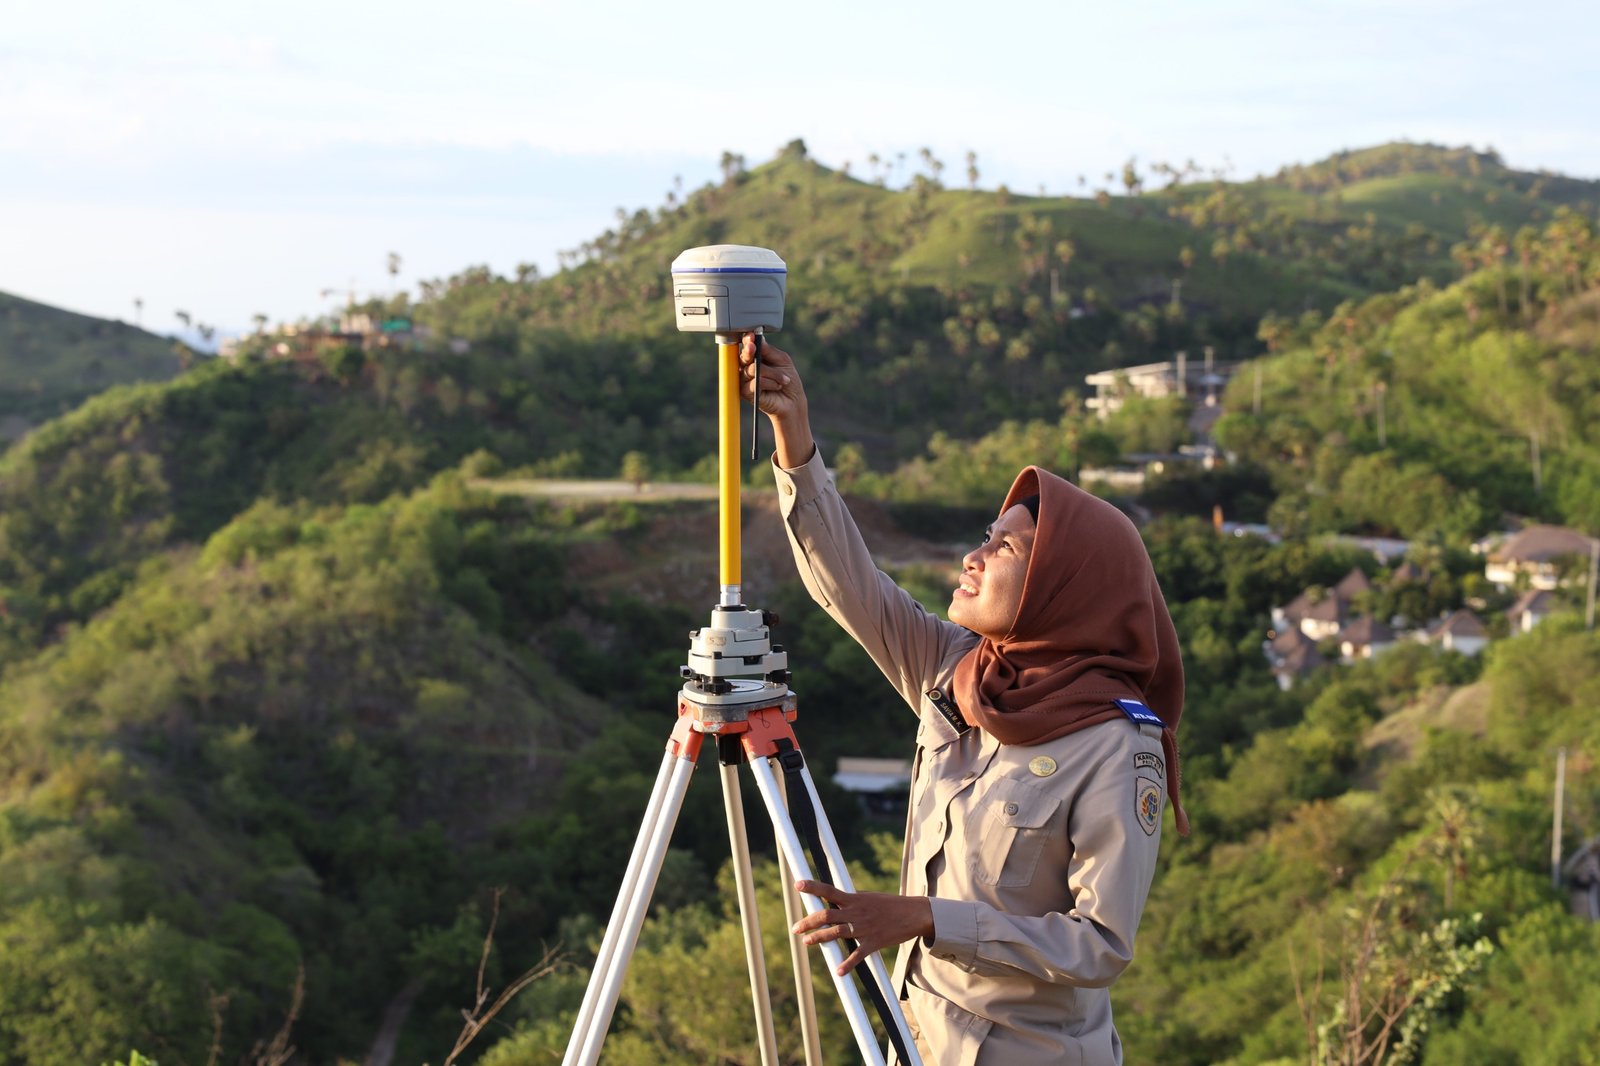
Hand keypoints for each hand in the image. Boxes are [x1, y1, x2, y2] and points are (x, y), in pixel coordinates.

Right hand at [738, 333, 813, 467]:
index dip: (747, 340)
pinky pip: (754, 382)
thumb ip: (769, 350)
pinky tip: (777, 386)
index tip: (751, 336)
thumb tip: (758, 338)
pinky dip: (769, 383)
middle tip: (752, 348)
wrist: (793, 402)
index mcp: (756, 357)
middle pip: (743, 356)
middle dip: (749, 351)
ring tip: (784, 380)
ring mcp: (745, 380)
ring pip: (751, 369)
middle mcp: (748, 367)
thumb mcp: (783, 361)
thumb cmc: (788, 380)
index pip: (747, 346)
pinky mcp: (745, 392)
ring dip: (772, 374)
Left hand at [790, 879, 933, 976]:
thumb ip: (851, 900)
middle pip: (826, 915)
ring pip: (836, 933)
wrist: (913, 914)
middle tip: (795, 928)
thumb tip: (834, 899)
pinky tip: (838, 971)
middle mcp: (856, 912)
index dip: (813, 887)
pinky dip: (847, 964)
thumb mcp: (868, 897)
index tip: (798, 885)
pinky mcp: (873, 942)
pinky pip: (857, 955)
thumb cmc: (889, 904)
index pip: (829, 890)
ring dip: (819, 938)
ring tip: (807, 941)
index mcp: (854, 898)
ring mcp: (864, 928)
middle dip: (808, 922)